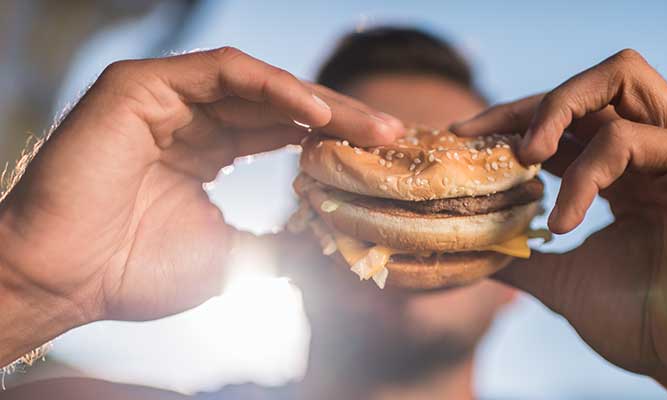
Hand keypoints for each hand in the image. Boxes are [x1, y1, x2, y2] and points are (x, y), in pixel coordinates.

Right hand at [0, 47, 403, 364]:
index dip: (333, 142)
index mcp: (206, 151)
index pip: (282, 132)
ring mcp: (166, 98)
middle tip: (393, 135)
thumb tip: (331, 246)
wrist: (63, 280)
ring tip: (369, 127)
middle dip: (340, 119)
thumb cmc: (133, 272)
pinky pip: (223, 73)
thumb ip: (278, 241)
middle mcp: (190, 119)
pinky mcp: (143, 86)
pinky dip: (273, 87)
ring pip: (259, 84)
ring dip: (319, 102)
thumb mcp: (231, 256)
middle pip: (280, 104)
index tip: (383, 159)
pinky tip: (316, 114)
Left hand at [453, 49, 666, 398]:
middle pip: (597, 80)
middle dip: (536, 102)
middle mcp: (659, 147)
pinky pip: (628, 140)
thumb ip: (523, 254)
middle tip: (494, 144)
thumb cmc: (640, 321)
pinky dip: (584, 175)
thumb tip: (472, 248)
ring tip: (525, 161)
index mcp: (629, 168)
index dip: (515, 116)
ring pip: (620, 79)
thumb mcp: (563, 277)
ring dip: (558, 111)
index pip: (570, 116)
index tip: (463, 137)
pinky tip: (563, 222)